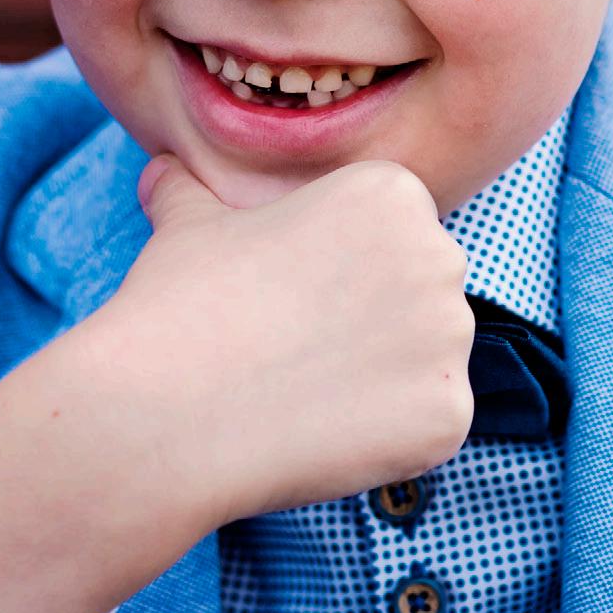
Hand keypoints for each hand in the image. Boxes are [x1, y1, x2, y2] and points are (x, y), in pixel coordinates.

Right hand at [96, 153, 476, 524]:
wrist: (160, 413)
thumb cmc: (179, 307)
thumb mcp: (188, 228)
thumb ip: (191, 191)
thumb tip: (161, 171)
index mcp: (392, 193)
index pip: (394, 238)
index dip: (340, 276)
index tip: (291, 301)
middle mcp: (440, 253)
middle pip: (420, 295)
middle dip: (372, 323)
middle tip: (298, 351)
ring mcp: (451, 337)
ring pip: (430, 361)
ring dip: (384, 382)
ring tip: (306, 395)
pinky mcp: (450, 415)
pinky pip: (432, 426)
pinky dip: (392, 441)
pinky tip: (327, 439)